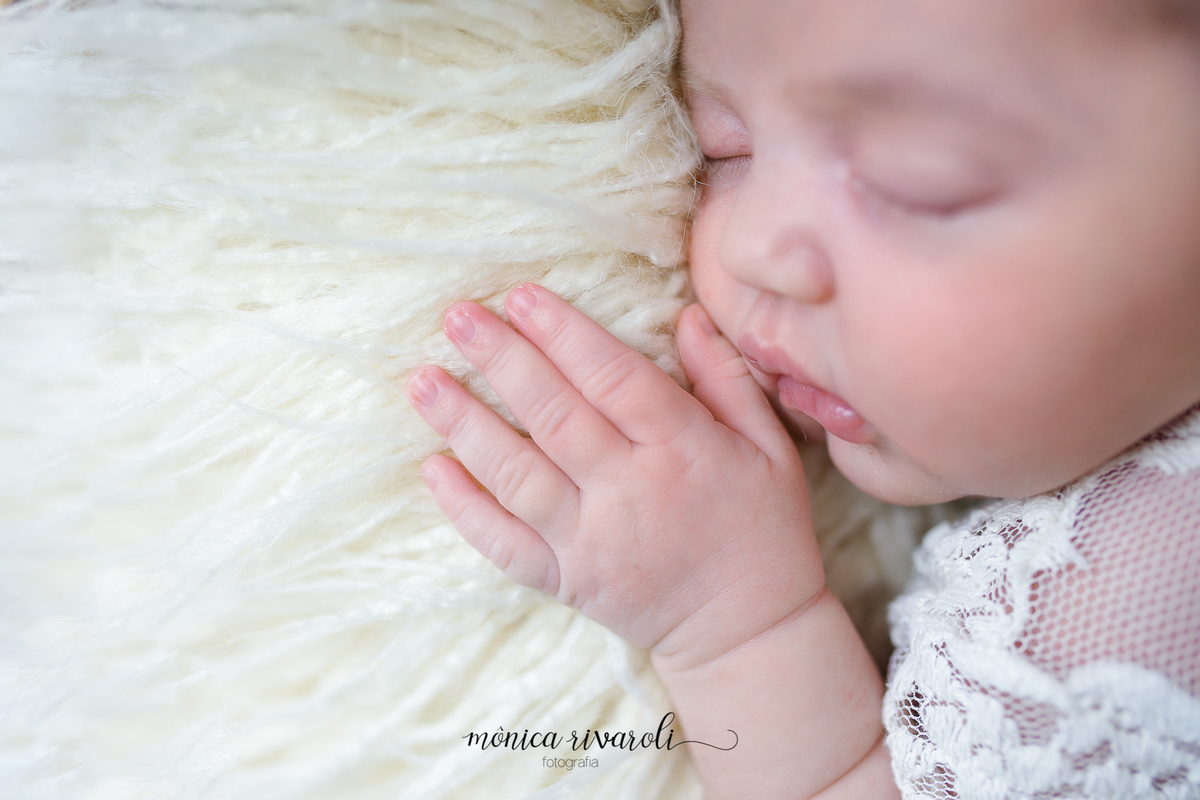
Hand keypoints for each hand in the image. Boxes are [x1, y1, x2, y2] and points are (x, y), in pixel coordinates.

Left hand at [407, 285, 822, 665]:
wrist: (747, 630)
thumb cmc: (762, 527)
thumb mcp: (770, 446)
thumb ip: (727, 379)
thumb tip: (687, 315)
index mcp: (684, 451)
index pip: (614, 379)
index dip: (564, 334)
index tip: (521, 295)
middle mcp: (631, 493)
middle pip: (555, 416)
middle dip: (502, 360)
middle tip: (457, 315)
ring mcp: (592, 542)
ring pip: (518, 474)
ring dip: (466, 424)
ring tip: (424, 379)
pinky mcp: (567, 580)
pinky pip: (505, 544)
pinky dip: (464, 508)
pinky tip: (432, 467)